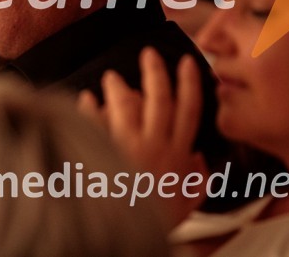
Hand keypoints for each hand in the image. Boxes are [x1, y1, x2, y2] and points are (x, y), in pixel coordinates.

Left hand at [78, 47, 206, 224]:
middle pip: (159, 99)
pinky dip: (89, 109)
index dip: (190, 84)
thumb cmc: (155, 219)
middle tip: (149, 54)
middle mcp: (154, 145)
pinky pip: (94, 123)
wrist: (127, 235)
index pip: (189, 111)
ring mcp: (127, 146)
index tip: (188, 62)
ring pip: (126, 106)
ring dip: (119, 87)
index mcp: (177, 155)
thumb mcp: (187, 205)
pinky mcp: (102, 151)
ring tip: (112, 76)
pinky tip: (85, 98)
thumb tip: (202, 162)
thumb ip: (197, 182)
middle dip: (156, 72)